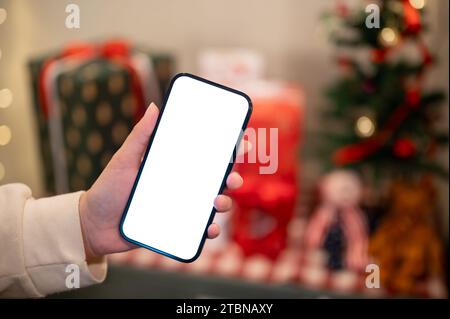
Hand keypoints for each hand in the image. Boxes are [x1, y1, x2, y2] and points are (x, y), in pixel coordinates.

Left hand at [79, 103, 246, 259]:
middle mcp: (181, 186)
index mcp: (172, 167)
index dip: (226, 149)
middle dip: (231, 178)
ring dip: (224, 203)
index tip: (242, 142)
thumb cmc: (108, 189)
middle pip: (214, 180)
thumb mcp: (124, 160)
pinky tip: (210, 228)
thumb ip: (140, 136)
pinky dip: (210, 229)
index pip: (204, 156)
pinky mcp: (176, 228)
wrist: (93, 225)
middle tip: (232, 178)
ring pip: (212, 204)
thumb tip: (155, 107)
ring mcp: (180, 207)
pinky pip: (198, 229)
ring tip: (218, 202)